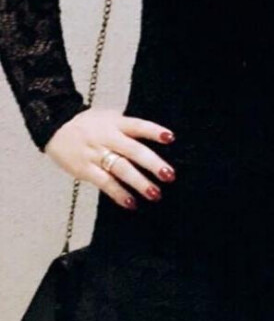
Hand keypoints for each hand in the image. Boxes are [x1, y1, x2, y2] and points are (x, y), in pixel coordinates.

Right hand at [43, 107, 176, 209]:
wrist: (55, 127)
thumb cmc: (88, 124)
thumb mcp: (108, 117)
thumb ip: (128, 127)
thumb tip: (154, 137)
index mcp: (115, 123)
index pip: (137, 125)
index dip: (153, 131)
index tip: (170, 138)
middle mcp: (107, 137)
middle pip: (133, 150)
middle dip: (152, 163)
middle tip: (169, 175)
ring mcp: (95, 154)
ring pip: (120, 169)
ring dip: (139, 182)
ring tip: (155, 193)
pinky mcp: (85, 170)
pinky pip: (104, 183)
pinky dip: (119, 194)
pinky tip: (131, 203)